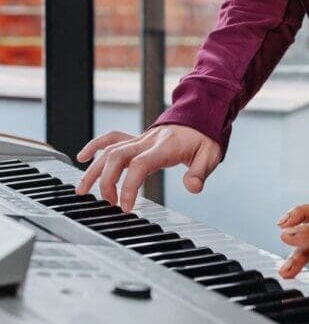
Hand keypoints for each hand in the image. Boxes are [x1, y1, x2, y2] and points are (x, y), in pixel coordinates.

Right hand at [76, 124, 220, 211]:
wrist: (202, 117)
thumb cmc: (205, 138)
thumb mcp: (211, 155)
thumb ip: (200, 172)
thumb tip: (193, 188)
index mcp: (165, 147)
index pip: (139, 165)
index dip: (129, 186)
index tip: (126, 207)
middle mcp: (148, 141)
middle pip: (117, 156)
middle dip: (106, 181)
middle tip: (108, 203)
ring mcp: (141, 139)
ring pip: (110, 150)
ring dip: (94, 170)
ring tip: (83, 191)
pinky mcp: (137, 139)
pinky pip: (112, 138)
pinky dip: (96, 146)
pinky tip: (82, 157)